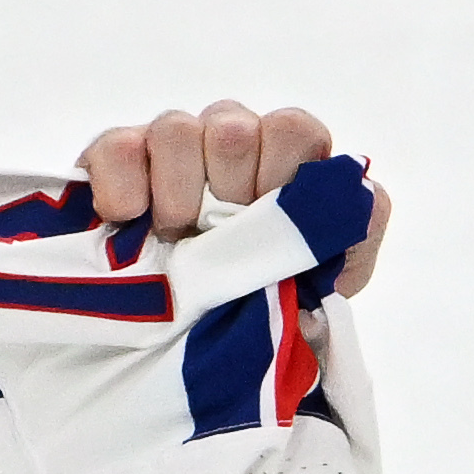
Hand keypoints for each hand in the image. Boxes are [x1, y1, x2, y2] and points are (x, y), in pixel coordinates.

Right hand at [64, 100, 392, 296]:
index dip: (278, 174)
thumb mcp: (328, 276)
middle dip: (226, 191)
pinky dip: (122, 185)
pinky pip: (118, 146)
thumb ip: (358, 231)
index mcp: (282, 157)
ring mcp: (168, 147)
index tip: (265, 224)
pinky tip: (126, 223)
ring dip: (176, 194)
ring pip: (174, 128)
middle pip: (231, 126)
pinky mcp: (113, 161)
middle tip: (215, 237)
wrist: (189, 347)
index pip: (291, 129)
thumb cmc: (262, 299)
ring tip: (171, 239)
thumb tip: (360, 199)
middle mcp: (227, 140)